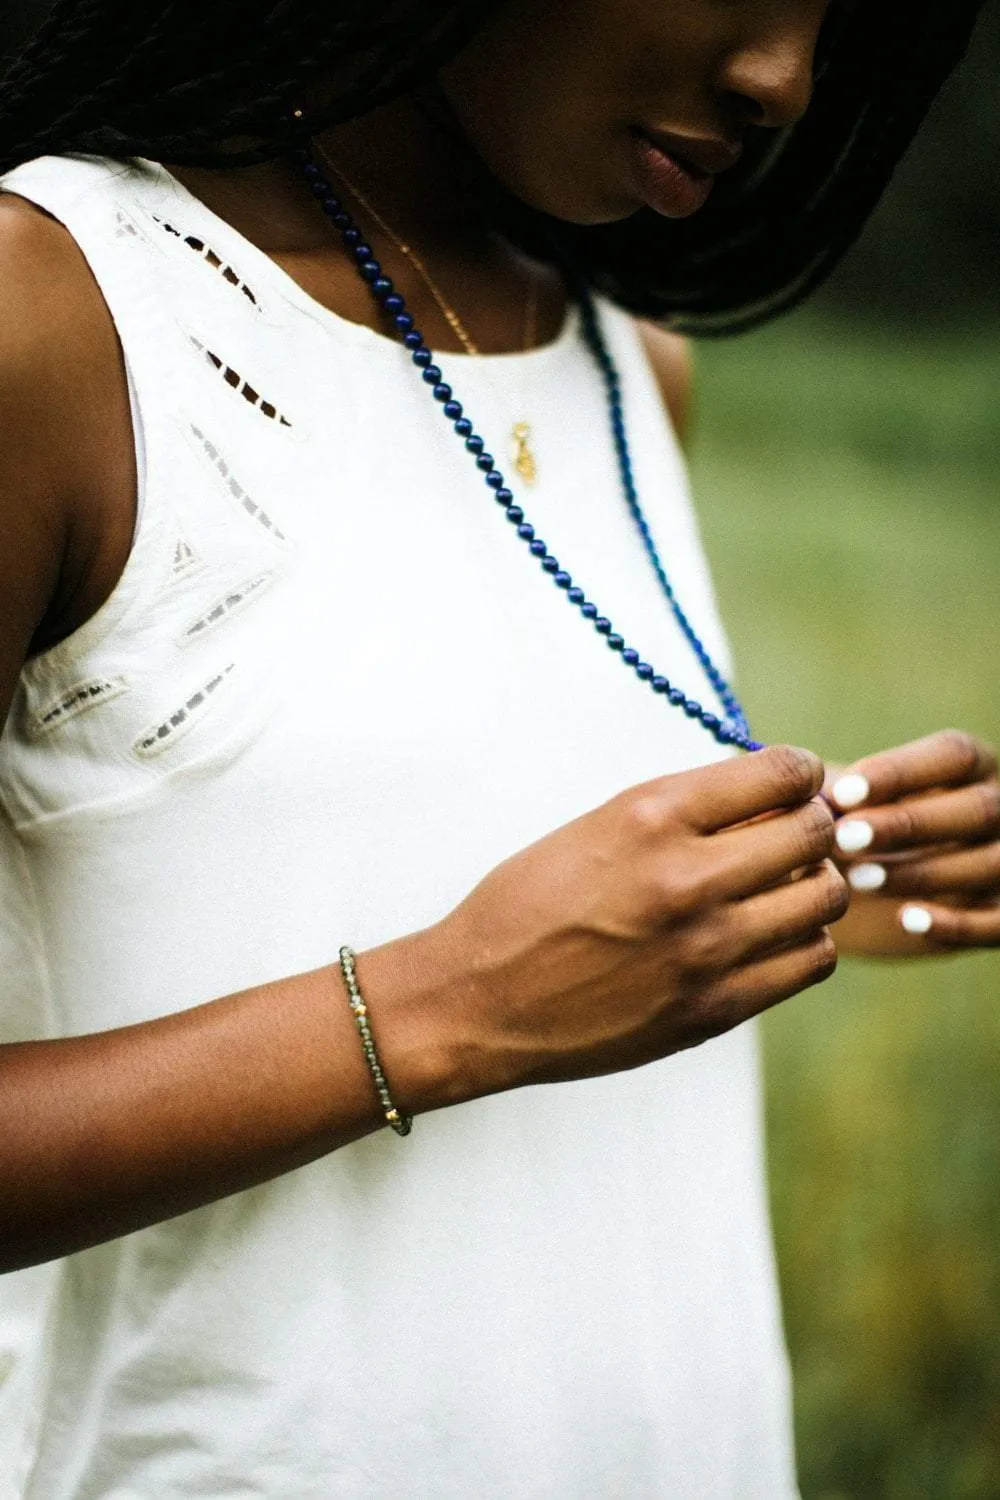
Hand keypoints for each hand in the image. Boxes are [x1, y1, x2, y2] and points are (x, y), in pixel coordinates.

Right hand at [394, 746, 846, 1099]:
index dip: (800, 772)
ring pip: (824, 899)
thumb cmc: (531, 902)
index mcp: (651, 815)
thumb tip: (772, 792)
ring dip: (812, 884)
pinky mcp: (715, 1007)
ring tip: (781, 888)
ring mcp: (707, 948)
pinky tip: (769, 935)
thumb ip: (685, 809)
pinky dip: (803, 940)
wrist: (480, 999)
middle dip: (814, 824)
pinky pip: (810, 959)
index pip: (782, 772)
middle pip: (815, 833)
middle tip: (793, 834)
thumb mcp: (598, 827)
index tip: (792, 784)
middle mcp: (687, 877)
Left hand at [826, 730, 999, 954]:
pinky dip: (955, 923)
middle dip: (908, 824)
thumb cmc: (859, 825)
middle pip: (976, 808)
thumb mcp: (849, 801)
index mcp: (971, 767)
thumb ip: (835, 792)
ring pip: (987, 864)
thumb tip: (804, 794)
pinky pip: (996, 922)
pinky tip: (907, 920)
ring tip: (858, 880)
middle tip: (843, 837)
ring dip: (922, 872)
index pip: (954, 755)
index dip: (899, 772)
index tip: (841, 793)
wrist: (875, 888)